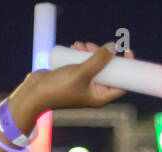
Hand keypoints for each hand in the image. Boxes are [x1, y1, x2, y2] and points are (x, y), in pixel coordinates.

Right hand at [12, 42, 129, 126]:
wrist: (35, 94)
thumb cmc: (59, 89)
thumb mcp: (82, 72)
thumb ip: (98, 60)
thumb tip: (113, 47)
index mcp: (100, 97)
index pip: (122, 83)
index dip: (127, 68)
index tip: (127, 52)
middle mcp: (94, 92)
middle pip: (108, 71)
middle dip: (103, 56)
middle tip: (95, 46)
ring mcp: (83, 84)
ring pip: (94, 65)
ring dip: (90, 52)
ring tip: (80, 45)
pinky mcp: (73, 77)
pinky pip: (82, 63)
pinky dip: (80, 54)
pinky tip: (74, 47)